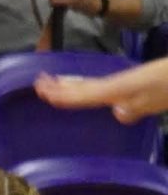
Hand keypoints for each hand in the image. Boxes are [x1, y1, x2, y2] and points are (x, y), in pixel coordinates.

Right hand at [35, 58, 167, 123]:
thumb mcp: (156, 99)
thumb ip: (136, 107)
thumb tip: (117, 113)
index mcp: (116, 90)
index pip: (82, 95)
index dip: (61, 95)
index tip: (41, 91)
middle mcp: (114, 85)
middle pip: (80, 87)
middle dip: (58, 86)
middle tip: (38, 82)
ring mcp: (121, 83)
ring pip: (88, 84)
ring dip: (69, 84)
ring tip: (53, 81)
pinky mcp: (130, 83)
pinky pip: (98, 86)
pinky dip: (85, 87)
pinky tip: (87, 89)